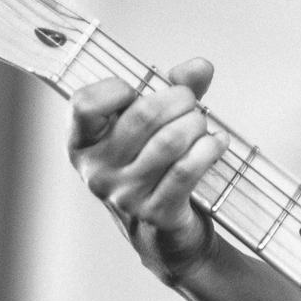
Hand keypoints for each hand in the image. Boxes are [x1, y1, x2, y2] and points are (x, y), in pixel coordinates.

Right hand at [69, 56, 228, 281]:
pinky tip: (217, 143)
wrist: (165, 233)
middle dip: (179, 101)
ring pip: (171, 141)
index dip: (118, 88)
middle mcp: (97, 171)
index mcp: (83, 144)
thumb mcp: (155, 125)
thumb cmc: (156, 168)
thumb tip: (199, 67)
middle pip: (143, 115)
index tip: (138, 92)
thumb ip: (173, 89)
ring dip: (197, 125)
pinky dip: (209, 149)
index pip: (85, 103)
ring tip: (203, 126)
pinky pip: (188, 170)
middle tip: (192, 105)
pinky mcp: (156, 213)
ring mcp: (125, 195)